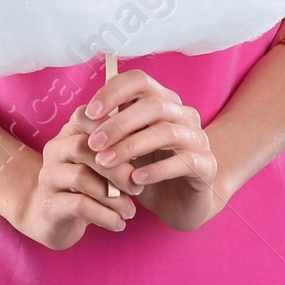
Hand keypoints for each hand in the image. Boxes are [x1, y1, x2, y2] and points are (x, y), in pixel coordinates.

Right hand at [0, 120, 138, 249]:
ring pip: (82, 177)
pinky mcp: (49, 204)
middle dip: (117, 168)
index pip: (89, 117)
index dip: (114, 131)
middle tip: (138, 187)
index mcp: (69, 132)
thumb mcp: (98, 163)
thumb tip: (150, 142)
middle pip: (85, 147)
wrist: (49, 217)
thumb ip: (117, 149)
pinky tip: (119, 224)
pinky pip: (79, 205)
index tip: (140, 149)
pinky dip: (105, 215)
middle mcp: (55, 149)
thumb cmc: (84, 184)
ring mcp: (49, 176)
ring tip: (130, 211)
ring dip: (113, 196)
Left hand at [82, 68, 221, 231]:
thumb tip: (77, 117)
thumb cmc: (147, 170)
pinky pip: (183, 161)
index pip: (139, 80)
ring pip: (166, 132)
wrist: (181, 204)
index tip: (89, 113)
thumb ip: (106, 132)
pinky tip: (135, 180)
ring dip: (132, 146)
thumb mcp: (123, 150)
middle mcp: (183, 113)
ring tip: (106, 163)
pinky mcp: (207, 165)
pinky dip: (156, 170)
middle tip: (93, 143)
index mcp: (163, 101)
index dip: (113, 92)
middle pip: (152, 105)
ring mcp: (198, 138)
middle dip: (118, 123)